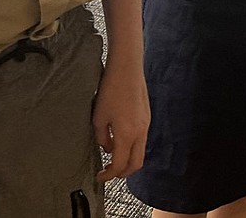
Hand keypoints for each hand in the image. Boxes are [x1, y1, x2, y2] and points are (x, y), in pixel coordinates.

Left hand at [93, 61, 149, 181]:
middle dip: (122, 173)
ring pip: (140, 152)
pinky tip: (119, 140)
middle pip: (135, 164)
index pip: (119, 165)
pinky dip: (131, 147)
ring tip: (112, 157)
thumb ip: (101, 137)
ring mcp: (146, 124)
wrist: (127, 67)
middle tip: (108, 173)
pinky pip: (141, 140)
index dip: (109, 175)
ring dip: (127, 160)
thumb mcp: (99, 116)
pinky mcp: (146, 116)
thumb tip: (107, 147)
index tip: (99, 177)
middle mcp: (140, 133)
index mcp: (127, 135)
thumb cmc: (111, 89)